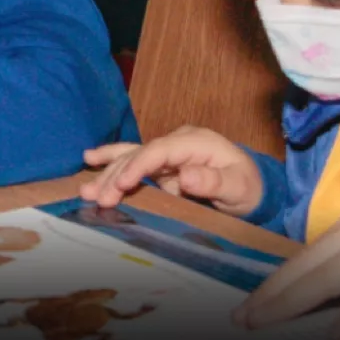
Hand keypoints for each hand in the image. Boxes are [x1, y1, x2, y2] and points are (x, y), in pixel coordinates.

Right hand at [79, 126, 262, 216]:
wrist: (253, 188)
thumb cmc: (247, 188)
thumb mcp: (238, 188)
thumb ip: (213, 181)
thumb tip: (185, 174)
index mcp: (196, 142)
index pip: (160, 150)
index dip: (139, 165)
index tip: (123, 184)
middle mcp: (178, 142)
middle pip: (140, 154)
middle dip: (117, 175)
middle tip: (98, 197)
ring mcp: (168, 152)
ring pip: (131, 156)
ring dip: (108, 172)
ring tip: (85, 190)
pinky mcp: (162, 165)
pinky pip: (134, 160)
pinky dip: (112, 161)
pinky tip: (90, 158)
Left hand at [234, 181, 339, 339]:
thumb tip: (329, 278)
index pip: (304, 257)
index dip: (275, 281)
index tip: (251, 301)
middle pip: (304, 269)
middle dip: (270, 296)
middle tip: (242, 318)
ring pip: (323, 282)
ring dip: (291, 305)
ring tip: (266, 323)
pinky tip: (335, 337)